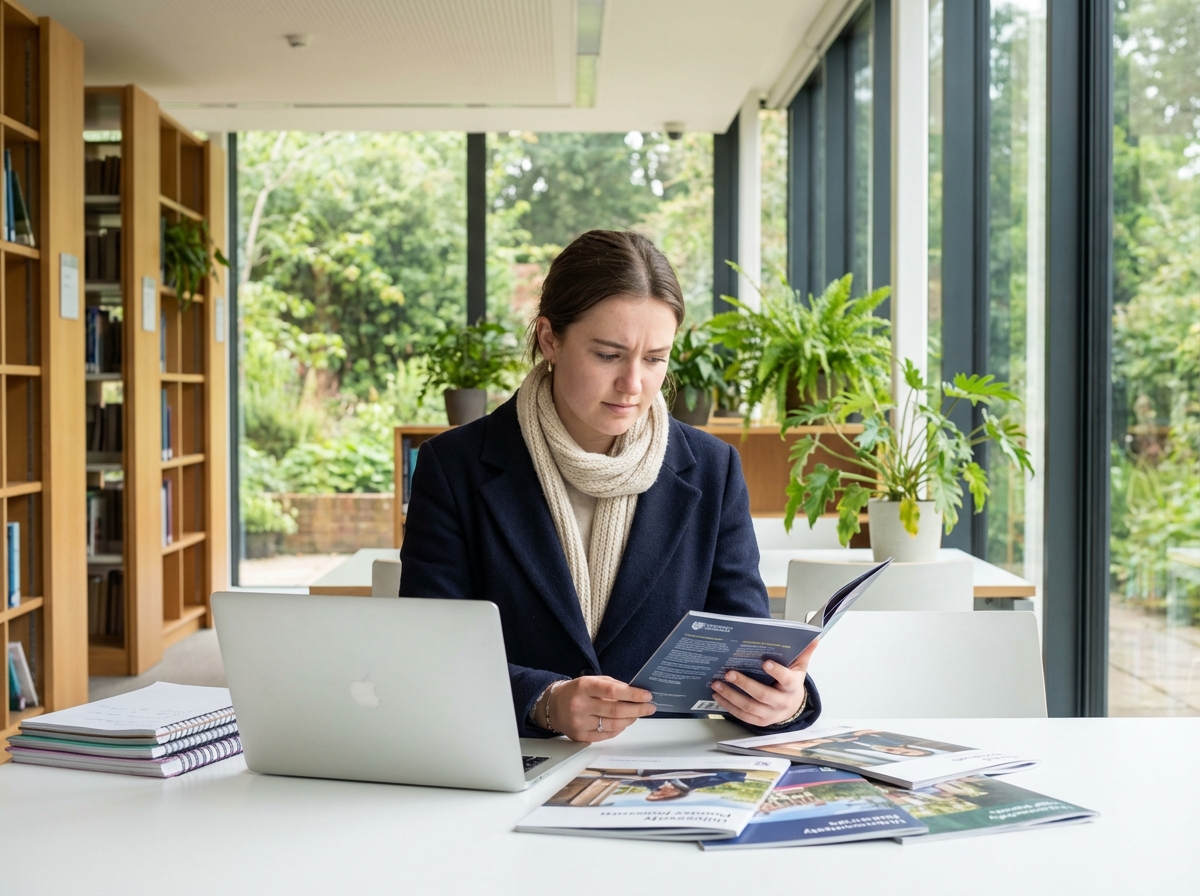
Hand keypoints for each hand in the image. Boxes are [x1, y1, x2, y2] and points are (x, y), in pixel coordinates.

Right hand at [541, 676, 655, 742]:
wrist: (553, 706)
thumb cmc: (576, 691)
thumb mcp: (591, 681)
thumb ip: (612, 685)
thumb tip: (635, 693)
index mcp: (584, 687)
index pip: (612, 691)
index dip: (632, 694)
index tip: (647, 695)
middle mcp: (580, 705)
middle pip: (615, 710)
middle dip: (637, 709)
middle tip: (650, 707)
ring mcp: (580, 723)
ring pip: (613, 724)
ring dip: (630, 720)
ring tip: (639, 714)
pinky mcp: (581, 736)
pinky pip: (607, 735)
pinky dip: (619, 728)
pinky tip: (625, 722)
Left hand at [708, 639, 817, 727]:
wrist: (793, 707)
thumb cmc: (792, 683)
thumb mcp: (799, 667)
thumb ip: (804, 652)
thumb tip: (814, 637)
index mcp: (792, 687)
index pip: (787, 679)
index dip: (777, 672)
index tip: (765, 662)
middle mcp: (782, 703)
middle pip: (762, 695)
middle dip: (744, 684)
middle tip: (729, 673)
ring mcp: (770, 714)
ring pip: (749, 707)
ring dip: (731, 696)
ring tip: (717, 684)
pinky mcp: (759, 722)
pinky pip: (742, 716)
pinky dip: (728, 706)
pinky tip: (718, 696)